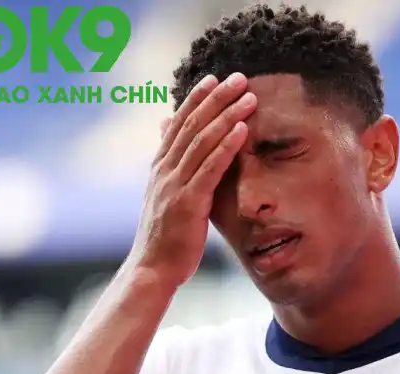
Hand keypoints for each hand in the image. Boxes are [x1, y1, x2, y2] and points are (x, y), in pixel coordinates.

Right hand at [127, 72, 256, 287]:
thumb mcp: (164, 198)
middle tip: (239, 78)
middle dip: (216, 98)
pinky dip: (226, 146)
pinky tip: (242, 130)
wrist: (152, 269)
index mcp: (159, 167)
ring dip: (226, 115)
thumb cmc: (164, 238)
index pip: (178, 124)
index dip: (197, 99)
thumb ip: (170, 170)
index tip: (215, 79)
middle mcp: (164, 170)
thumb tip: (167, 142)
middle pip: (192, 124)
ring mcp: (175, 185)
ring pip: (202, 141)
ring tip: (248, 97)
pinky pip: (210, 168)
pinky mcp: (189, 202)